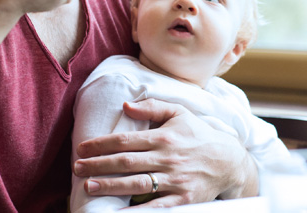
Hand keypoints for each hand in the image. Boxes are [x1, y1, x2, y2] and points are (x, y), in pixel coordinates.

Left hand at [73, 100, 258, 207]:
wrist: (229, 161)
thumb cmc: (199, 135)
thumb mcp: (180, 113)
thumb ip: (153, 106)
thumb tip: (126, 104)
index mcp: (164, 137)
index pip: (126, 140)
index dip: (101, 144)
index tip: (82, 147)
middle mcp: (167, 158)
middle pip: (126, 162)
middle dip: (98, 165)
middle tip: (77, 167)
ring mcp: (174, 180)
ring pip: (136, 184)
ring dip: (110, 186)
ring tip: (89, 185)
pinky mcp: (182, 199)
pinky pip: (155, 207)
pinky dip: (136, 211)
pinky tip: (117, 212)